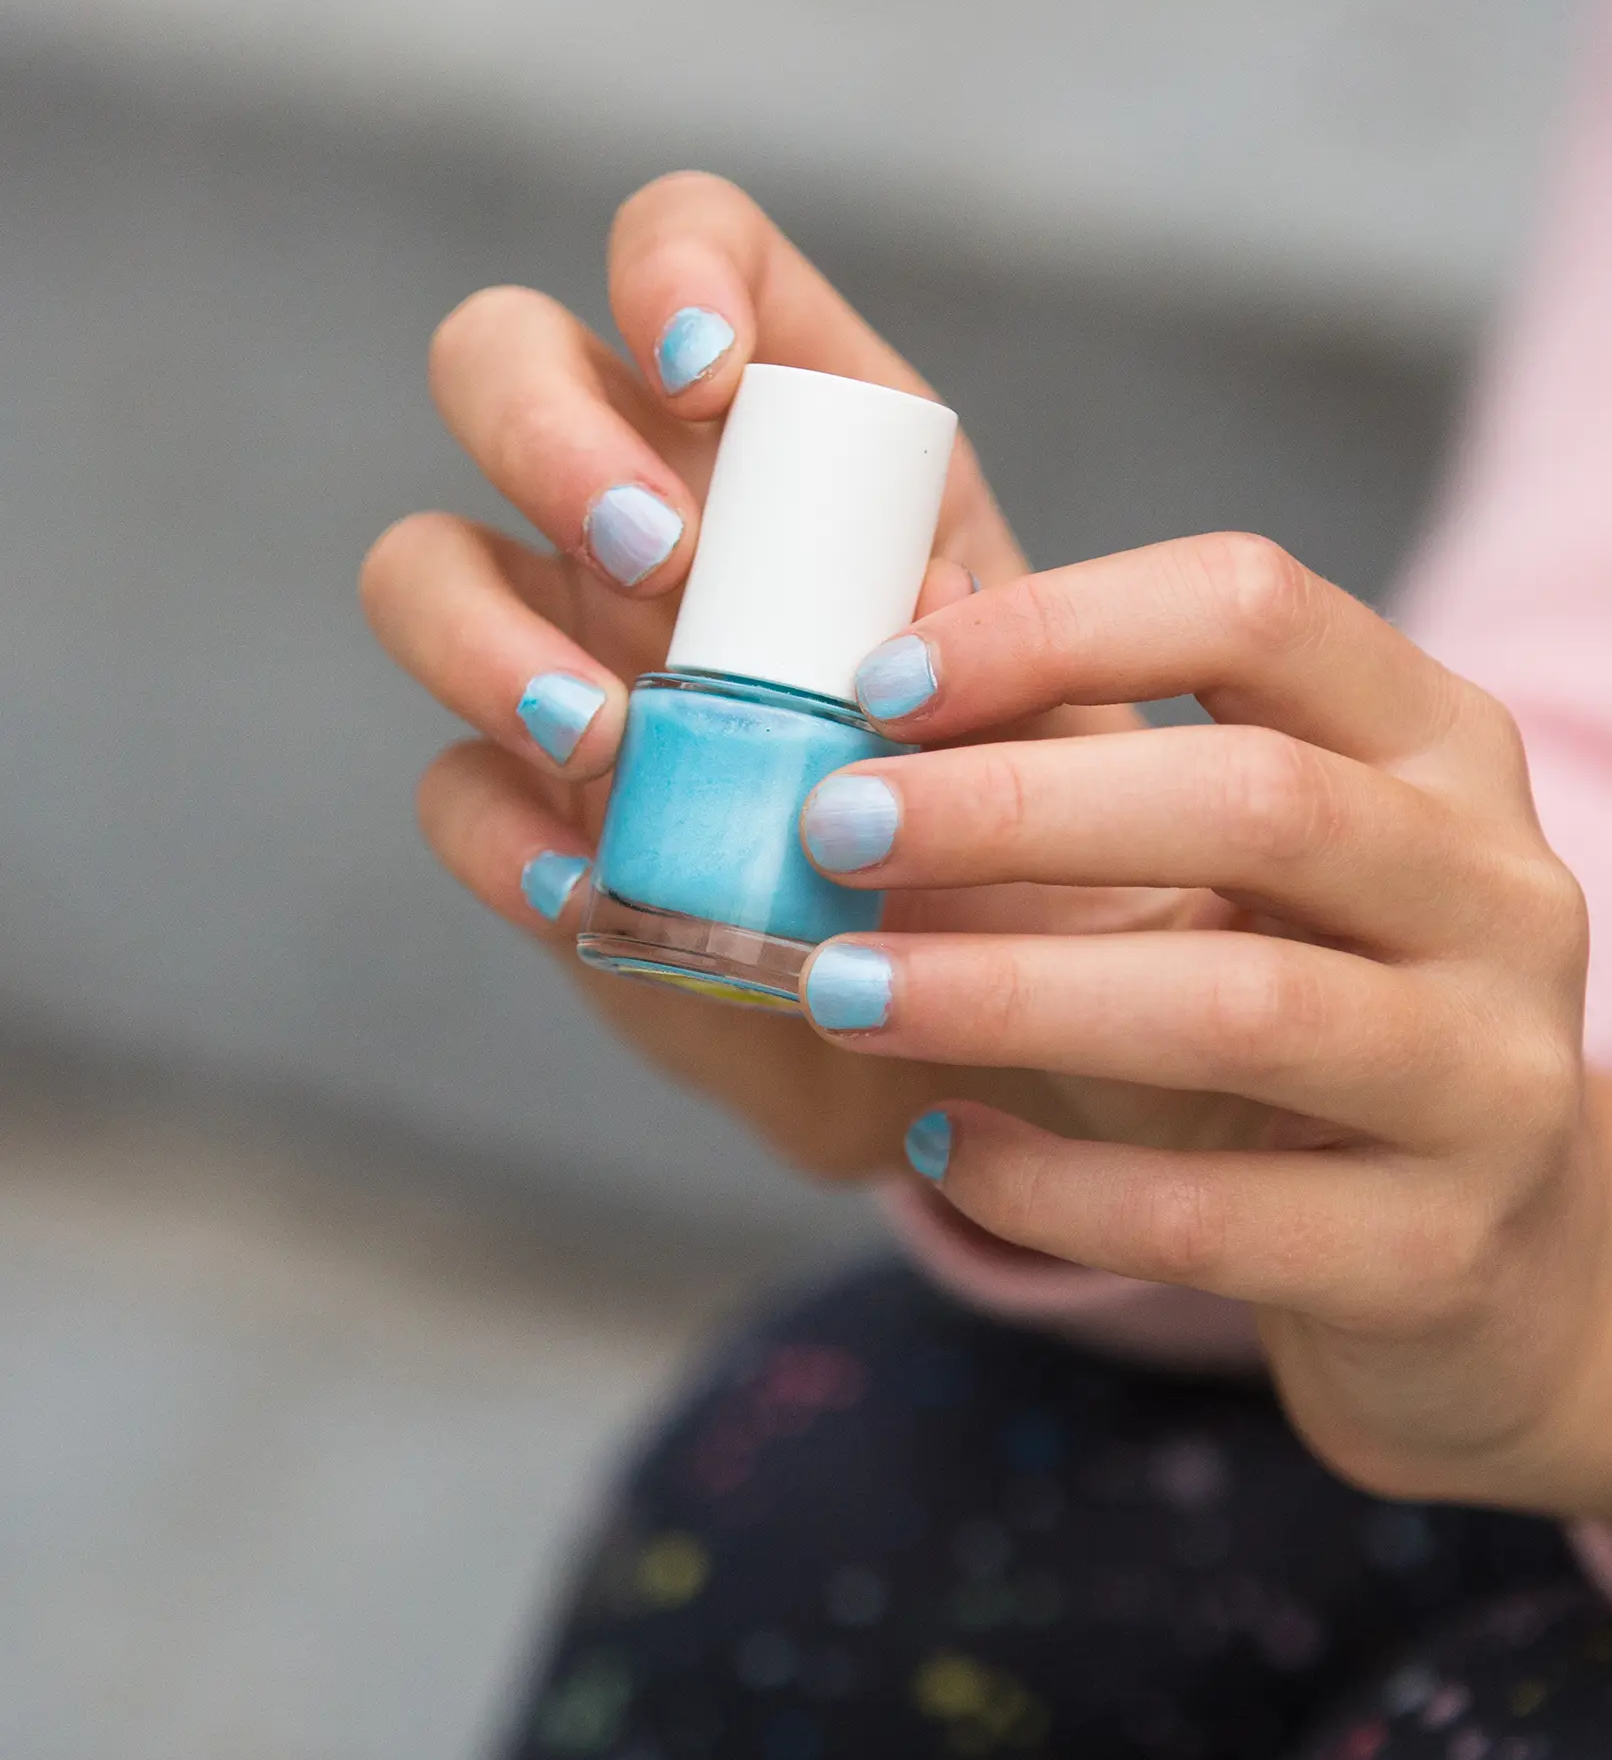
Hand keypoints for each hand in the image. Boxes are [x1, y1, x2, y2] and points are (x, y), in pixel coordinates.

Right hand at [360, 172, 1130, 1174]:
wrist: (947, 1004)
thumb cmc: (1014, 834)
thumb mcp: (1044, 728)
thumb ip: (1002, 653)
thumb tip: (926, 608)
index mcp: (790, 445)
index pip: (689, 255)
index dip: (671, 267)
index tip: (706, 373)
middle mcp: (651, 518)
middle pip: (499, 362)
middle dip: (545, 431)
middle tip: (653, 557)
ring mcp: (566, 656)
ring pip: (424, 564)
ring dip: (484, 636)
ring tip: (599, 733)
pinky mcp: (525, 807)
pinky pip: (449, 785)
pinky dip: (501, 833)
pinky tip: (585, 888)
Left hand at [795, 533, 1611, 1515]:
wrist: (1472, 1252)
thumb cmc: (1299, 1015)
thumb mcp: (1210, 869)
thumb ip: (1071, 755)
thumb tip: (907, 630)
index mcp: (1431, 746)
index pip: (1257, 612)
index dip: (1059, 629)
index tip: (882, 684)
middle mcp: (1491, 891)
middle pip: (1257, 800)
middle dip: (1015, 808)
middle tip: (832, 830)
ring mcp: (1487, 1078)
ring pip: (1242, 1010)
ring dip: (1008, 995)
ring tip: (842, 991)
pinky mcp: (1434, 1250)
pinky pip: (1213, 1216)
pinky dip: (1048, 1186)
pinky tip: (938, 1150)